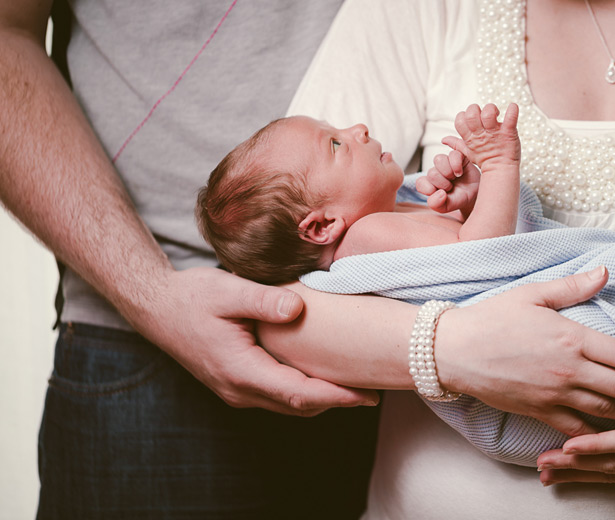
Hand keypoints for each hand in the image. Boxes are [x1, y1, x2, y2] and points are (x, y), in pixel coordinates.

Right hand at [130, 266, 378, 415]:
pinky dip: (306, 392)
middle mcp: (240, 389)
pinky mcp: (238, 383)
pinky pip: (278, 396)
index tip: (367, 395)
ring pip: (289, 406)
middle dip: (338, 402)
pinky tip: (324, 374)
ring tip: (358, 385)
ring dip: (323, 400)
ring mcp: (237, 390)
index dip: (336, 397)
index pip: (298, 394)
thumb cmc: (192, 296)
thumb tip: (297, 308)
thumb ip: (263, 300)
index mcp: (240, 370)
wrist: (156, 307)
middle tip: (375, 390)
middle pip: (299, 407)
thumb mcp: (227, 290)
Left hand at [415, 149, 480, 215]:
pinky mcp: (457, 155)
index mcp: (429, 183)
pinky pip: (453, 154)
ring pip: (438, 160)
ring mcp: (446, 162)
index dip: (430, 189)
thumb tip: (440, 193)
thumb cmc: (459, 199)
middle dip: (443, 183)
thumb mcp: (447, 206)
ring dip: (448, 172)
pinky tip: (460, 172)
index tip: (442, 194)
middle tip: (451, 188)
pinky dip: (456, 164)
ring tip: (455, 178)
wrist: (476, 194)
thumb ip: (437, 204)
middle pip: (431, 173)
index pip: (420, 183)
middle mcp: (435, 171)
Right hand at [437, 267, 614, 436]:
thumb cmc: (494, 317)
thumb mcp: (534, 293)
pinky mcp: (540, 412)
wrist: (454, 350)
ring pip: (608, 414)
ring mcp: (556, 395)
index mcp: (572, 337)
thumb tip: (607, 271)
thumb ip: (574, 286)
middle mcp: (569, 370)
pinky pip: (578, 429)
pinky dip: (601, 438)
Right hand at [442, 102, 519, 170]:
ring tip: (496, 114)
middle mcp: (480, 133)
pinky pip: (510, 119)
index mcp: (470, 136)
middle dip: (476, 110)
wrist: (501, 170)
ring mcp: (494, 133)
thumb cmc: (485, 159)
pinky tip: (512, 107)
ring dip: (491, 109)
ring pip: (488, 113)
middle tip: (485, 116)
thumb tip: (444, 139)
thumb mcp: (468, 151)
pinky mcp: (508, 133)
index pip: (460, 119)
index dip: (465, 115)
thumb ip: (456, 143)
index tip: (474, 120)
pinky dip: (512, 111)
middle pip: (471, 113)